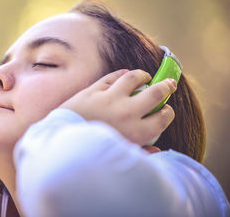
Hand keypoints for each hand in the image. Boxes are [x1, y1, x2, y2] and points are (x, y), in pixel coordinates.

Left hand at [59, 69, 176, 145]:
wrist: (59, 142)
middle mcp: (126, 113)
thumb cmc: (91, 153)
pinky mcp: (93, 90)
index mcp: (136, 133)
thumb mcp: (120, 155)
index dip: (168, 112)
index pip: (163, 117)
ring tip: (146, 77)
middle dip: (167, 86)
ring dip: (143, 75)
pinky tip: (125, 74)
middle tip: (169, 83)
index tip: (165, 109)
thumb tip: (157, 150)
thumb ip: (140, 153)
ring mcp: (109, 99)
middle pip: (156, 93)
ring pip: (134, 78)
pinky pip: (112, 76)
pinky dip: (120, 73)